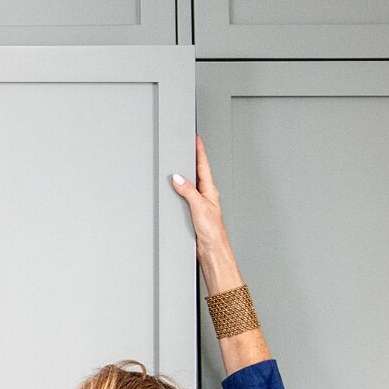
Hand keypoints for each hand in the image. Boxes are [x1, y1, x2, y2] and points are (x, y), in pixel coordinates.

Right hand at [169, 134, 230, 258]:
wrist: (212, 250)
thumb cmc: (213, 232)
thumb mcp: (199, 207)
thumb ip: (188, 191)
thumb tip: (178, 178)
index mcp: (210, 191)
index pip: (203, 166)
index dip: (200, 151)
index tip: (196, 138)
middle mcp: (206, 196)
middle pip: (198, 172)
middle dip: (193, 158)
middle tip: (188, 145)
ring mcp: (200, 204)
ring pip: (191, 184)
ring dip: (186, 174)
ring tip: (180, 163)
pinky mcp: (194, 213)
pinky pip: (185, 196)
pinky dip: (180, 189)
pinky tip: (175, 190)